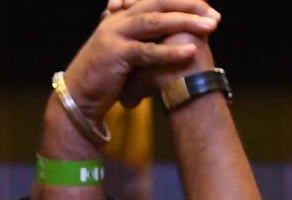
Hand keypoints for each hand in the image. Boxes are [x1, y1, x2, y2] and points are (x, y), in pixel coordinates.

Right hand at [64, 0, 217, 122]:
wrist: (77, 98)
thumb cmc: (105, 79)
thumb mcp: (125, 53)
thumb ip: (144, 40)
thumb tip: (176, 38)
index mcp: (121, 16)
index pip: (156, 0)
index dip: (183, 2)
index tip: (208, 11)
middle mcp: (117, 19)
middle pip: (158, 3)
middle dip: (189, 7)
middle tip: (214, 16)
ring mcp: (114, 34)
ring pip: (155, 22)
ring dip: (185, 23)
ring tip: (210, 27)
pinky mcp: (115, 54)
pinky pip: (147, 51)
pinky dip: (170, 52)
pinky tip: (190, 52)